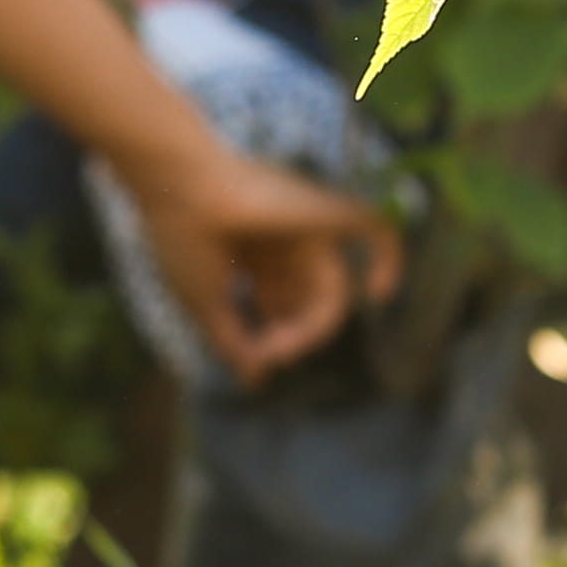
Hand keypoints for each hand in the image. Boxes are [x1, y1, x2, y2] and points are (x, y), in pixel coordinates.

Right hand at [124, 151, 399, 383]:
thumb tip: (256, 380)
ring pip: (333, 288)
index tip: (254, 358)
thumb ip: (234, 343)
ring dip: (313, 327)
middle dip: (294, 337)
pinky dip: (389, 258)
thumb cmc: (184, 241)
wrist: (176, 186)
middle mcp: (284, 242)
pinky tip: (382, 293)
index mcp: (255, 258)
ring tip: (283, 345)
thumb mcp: (206, 304)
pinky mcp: (325, 210)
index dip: (275, 340)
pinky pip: (376, 230)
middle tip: (272, 353)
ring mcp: (306, 226)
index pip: (282, 309)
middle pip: (309, 303)